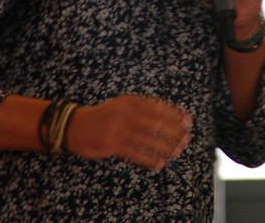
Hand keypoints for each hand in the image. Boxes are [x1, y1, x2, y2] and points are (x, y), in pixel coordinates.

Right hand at [66, 95, 192, 170]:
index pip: (159, 107)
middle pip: (157, 124)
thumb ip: (141, 109)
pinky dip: (149, 159)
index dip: (175, 115)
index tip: (188, 122)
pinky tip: (159, 163)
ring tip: (176, 152)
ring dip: (165, 147)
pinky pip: (136, 154)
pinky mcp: (113, 145)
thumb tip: (168, 117)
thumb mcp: (122, 105)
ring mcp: (120, 130)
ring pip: (149, 140)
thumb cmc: (104, 116)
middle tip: (186, 140)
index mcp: (131, 102)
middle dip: (173, 133)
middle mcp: (127, 114)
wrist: (75, 126)